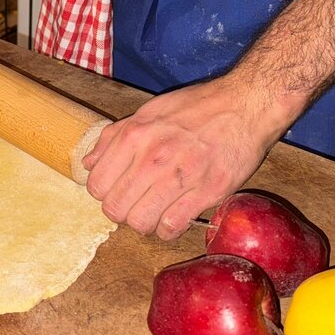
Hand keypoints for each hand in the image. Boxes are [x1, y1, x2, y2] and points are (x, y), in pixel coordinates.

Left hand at [82, 78, 289, 239]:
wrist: (246, 105)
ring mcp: (180, 176)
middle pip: (115, 209)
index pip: (97, 184)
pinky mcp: (207, 192)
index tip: (118, 190)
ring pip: (140, 223)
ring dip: (145, 222)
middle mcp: (153, 157)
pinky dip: (168, 229)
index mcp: (135, 135)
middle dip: (123, 211)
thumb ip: (115, 136)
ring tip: (156, 211)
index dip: (105, 193)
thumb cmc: (198, 107)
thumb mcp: (150, 111)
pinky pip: (171, 227)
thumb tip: (89, 164)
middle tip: (137, 203)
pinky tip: (175, 216)